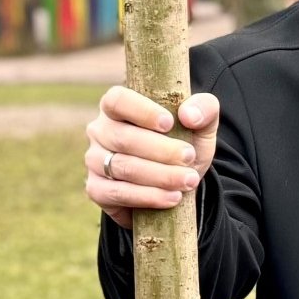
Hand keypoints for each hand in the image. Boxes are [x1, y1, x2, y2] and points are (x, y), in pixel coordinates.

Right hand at [83, 87, 219, 230]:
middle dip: (161, 150)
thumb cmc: (183, 145)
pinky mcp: (97, 189)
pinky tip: (172, 197)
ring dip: (160, 175)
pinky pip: (118, 193)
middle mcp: (100, 131)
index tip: (169, 123)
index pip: (117, 100)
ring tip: (188, 180)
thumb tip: (189, 115)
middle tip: (189, 157)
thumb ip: (204, 109)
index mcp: (117, 106)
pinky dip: (148, 196)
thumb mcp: (201, 126)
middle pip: (123, 138)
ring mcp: (94, 160)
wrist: (176, 184)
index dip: (141, 111)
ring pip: (123, 167)